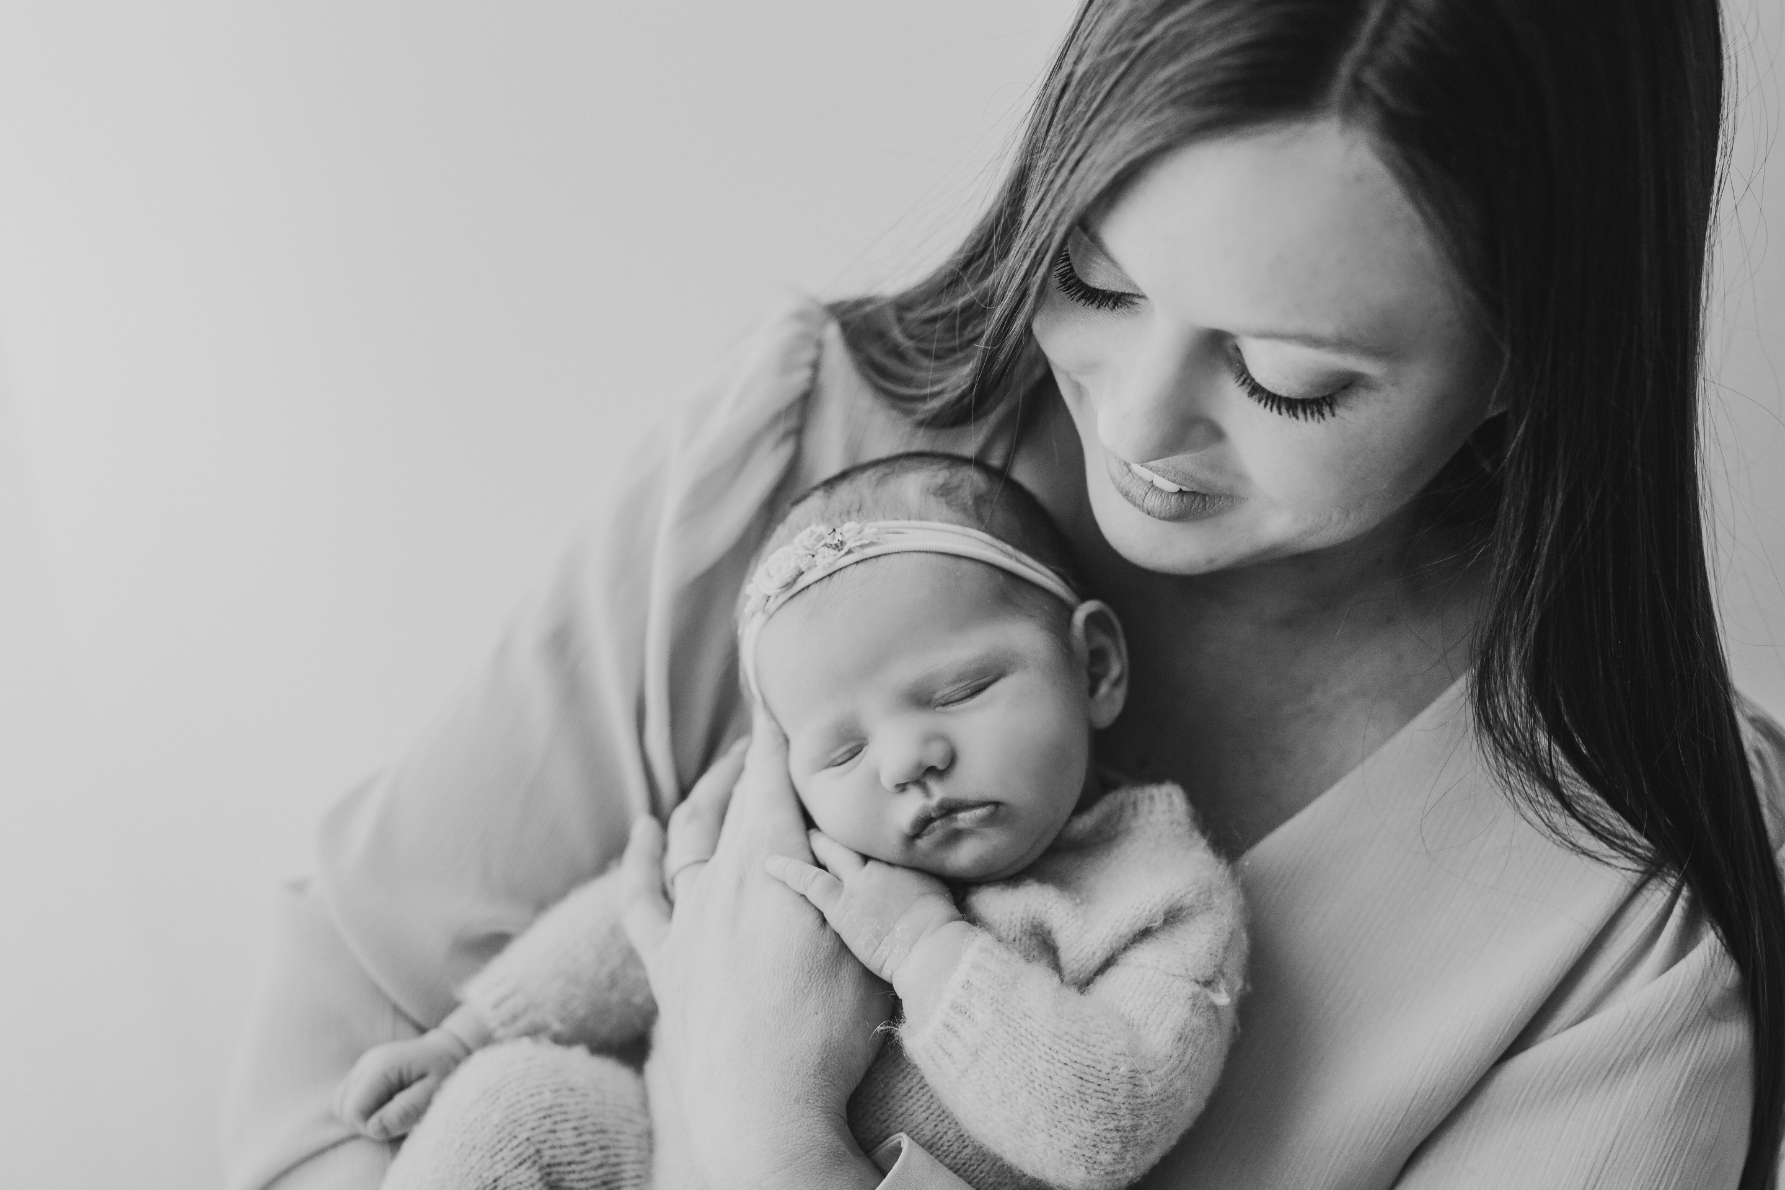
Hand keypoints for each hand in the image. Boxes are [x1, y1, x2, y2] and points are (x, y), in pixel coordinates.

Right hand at [333, 1028, 471, 1139]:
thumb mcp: (434, 1093)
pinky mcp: (364, 1069)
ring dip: (363, 1115)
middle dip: (367, 1122)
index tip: (398, 1123)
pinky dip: (362, 1107)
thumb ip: (406, 1111)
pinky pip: (348, 1097)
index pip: (354, 1112)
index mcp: (382, 1067)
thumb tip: (373, 1128)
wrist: (449, 1050)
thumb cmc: (446, 1073)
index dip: (372, 1127)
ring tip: (392, 1110)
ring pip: (342, 1104)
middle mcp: (367, 1063)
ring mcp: (363, 1064)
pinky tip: (385, 1104)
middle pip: (344, 1109)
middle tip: (398, 1118)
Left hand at [621, 715, 890, 1189]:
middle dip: (753, 760)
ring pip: (689, 836)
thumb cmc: (826, 1028)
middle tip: (772, 734)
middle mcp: (718, 879)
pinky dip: (640, 857)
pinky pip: (641, 897)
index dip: (780, 733)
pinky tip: (646, 830)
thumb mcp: (862, 933)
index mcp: (766, 862)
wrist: (761, 1109)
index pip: (772, 777)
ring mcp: (687, 921)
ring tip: (725, 770)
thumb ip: (849, 868)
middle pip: (734, 800)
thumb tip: (847, 819)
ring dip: (706, 795)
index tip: (785, 697)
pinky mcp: (667, 963)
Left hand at [766, 831, 962, 983]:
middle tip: (826, 818)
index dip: (864, 830)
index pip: (876, 837)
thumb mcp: (939, 890)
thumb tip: (916, 873)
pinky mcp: (840, 904)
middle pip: (853, 837)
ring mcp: (858, 881)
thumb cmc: (942, 928)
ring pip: (829, 851)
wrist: (932, 948)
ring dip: (816, 841)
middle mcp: (880, 862)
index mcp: (905, 858)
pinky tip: (770, 864)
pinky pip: (808, 880)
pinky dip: (788, 870)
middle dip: (839, 828)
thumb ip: (922, 875)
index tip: (856, 823)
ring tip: (804, 832)